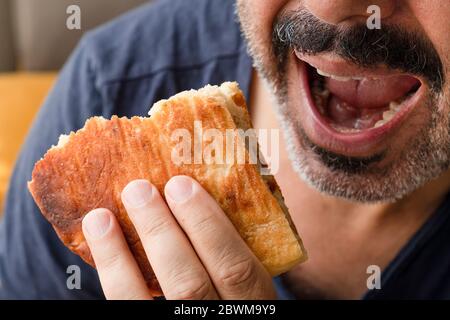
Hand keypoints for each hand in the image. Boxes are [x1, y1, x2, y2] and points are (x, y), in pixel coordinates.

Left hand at [82, 176, 276, 299]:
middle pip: (189, 284)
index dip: (210, 227)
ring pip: (146, 301)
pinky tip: (99, 243)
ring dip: (119, 256)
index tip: (183, 185)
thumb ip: (237, 249)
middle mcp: (219, 319)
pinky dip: (111, 273)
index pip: (236, 269)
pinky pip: (126, 308)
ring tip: (101, 216)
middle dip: (161, 232)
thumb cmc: (232, 292)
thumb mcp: (250, 282)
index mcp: (252, 304)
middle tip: (140, 189)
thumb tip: (206, 188)